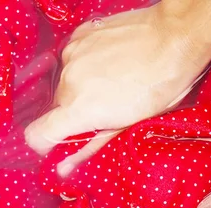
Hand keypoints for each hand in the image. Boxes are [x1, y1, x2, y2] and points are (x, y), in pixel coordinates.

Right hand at [25, 5, 210, 175]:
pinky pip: (73, 59)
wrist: (175, 38)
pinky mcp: (80, 34)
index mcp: (79, 110)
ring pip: (65, 83)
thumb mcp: (127, 125)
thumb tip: (62, 170)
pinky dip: (85, 65)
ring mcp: (72, 54)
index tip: (62, 143)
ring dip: (81, 88)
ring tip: (112, 83)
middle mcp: (68, 81)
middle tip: (106, 109)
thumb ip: (88, 148)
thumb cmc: (160, 88)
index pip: (35, 135)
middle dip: (76, 113)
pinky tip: (110, 63)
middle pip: (56, 109)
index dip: (45, 144)